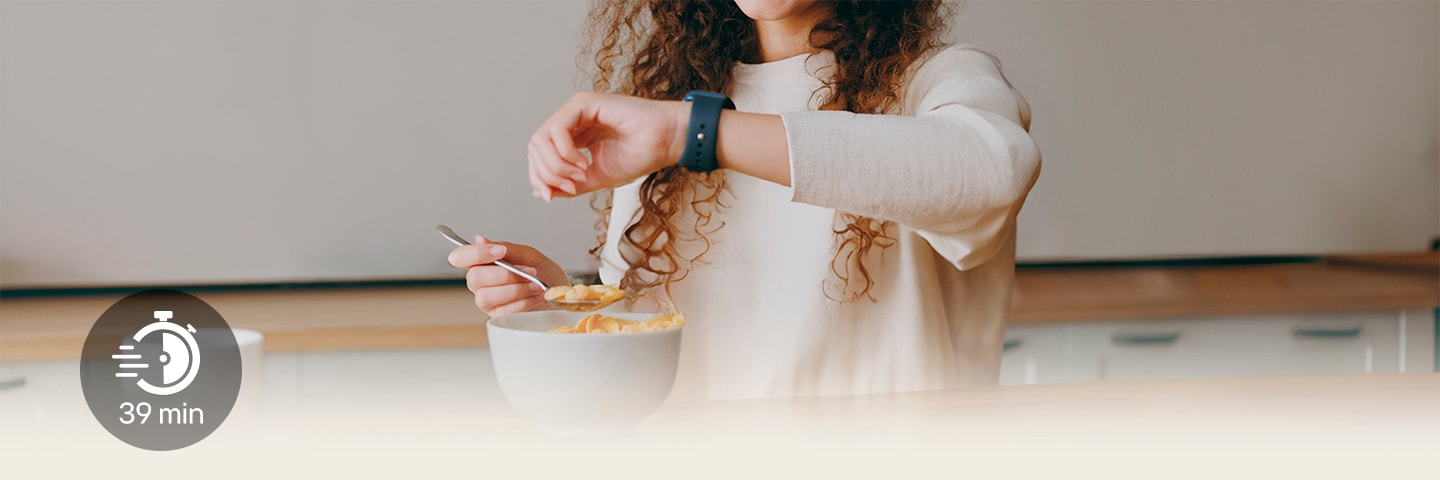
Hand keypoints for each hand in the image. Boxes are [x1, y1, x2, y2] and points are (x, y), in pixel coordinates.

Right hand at [447, 236, 570, 316]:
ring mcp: (488, 302)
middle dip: (505, 274)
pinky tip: (536, 296)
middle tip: (530, 272)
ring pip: (486, 296)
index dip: (475, 253)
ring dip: (515, 289)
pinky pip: (503, 311)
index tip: (500, 251)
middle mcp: (481, 283)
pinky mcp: (499, 318)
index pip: (460, 257)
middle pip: (474, 278)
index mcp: (484, 263)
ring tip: (535, 285)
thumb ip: (507, 248)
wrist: (562, 296)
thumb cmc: (545, 275)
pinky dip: (523, 302)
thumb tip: (479, 239)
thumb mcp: (531, 255)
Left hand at [527, 91, 688, 200]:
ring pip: (541, 139)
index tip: (551, 197)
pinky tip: (583, 163)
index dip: (539, 178)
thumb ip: (568, 184)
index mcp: (573, 137)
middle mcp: (571, 121)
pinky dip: (565, 152)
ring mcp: (576, 110)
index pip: (539, 156)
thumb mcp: (596, 178)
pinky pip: (557, 129)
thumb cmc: (639, 155)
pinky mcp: (584, 102)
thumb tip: (542, 192)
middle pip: (535, 147)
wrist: (664, 142)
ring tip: (580, 176)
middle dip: (546, 174)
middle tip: (571, 187)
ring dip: (556, 165)